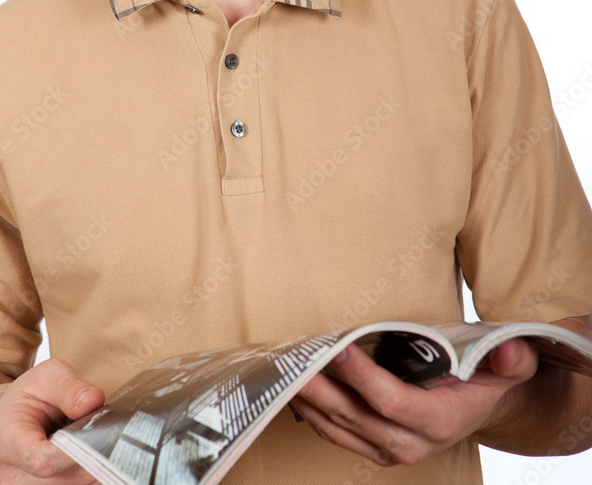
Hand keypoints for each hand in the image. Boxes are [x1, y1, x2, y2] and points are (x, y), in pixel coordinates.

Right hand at [0, 357, 104, 482]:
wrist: (10, 421)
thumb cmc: (28, 397)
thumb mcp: (47, 376)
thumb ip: (69, 388)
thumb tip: (93, 401)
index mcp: (7, 444)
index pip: (44, 460)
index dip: (77, 448)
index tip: (99, 427)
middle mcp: (13, 479)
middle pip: (67, 479)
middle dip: (93, 451)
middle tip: (106, 426)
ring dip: (94, 463)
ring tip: (93, 436)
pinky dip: (90, 471)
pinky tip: (88, 452)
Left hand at [290, 337, 538, 465]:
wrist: (485, 410)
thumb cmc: (490, 379)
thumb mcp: (513, 365)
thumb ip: (512, 358)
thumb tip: (510, 349)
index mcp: (440, 420)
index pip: (392, 401)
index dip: (363, 376)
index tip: (339, 346)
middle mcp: (411, 442)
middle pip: (355, 416)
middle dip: (320, 388)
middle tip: (292, 358)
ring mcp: (389, 449)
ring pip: (338, 427)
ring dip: (309, 399)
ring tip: (283, 367)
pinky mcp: (375, 447)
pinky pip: (336, 432)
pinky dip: (313, 409)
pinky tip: (295, 384)